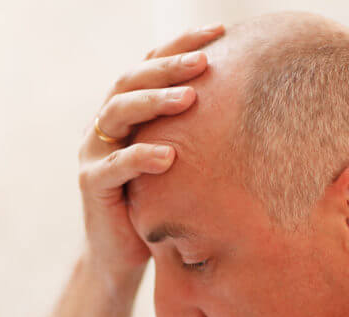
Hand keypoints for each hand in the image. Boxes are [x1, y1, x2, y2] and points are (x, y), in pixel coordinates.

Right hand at [78, 24, 223, 278]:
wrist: (121, 254)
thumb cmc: (157, 203)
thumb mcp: (179, 163)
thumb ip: (196, 133)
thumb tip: (257, 104)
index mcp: (127, 111)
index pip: (150, 65)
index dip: (181, 44)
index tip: (221, 31)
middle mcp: (105, 124)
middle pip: (132, 80)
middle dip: (169, 67)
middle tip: (205, 61)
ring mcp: (93, 152)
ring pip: (118, 112)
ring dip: (154, 101)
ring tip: (189, 98)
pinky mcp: (91, 184)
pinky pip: (114, 166)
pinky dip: (140, 158)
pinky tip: (169, 157)